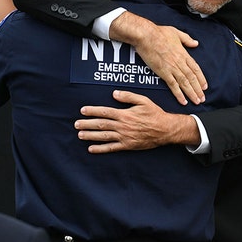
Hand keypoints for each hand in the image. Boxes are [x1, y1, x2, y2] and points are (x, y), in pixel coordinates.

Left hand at [75, 91, 195, 152]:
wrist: (165, 130)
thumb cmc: (154, 114)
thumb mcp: (143, 100)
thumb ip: (128, 96)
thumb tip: (114, 93)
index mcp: (124, 114)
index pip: (104, 112)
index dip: (92, 111)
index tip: (83, 110)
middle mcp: (122, 126)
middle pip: (101, 124)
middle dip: (87, 124)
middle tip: (76, 124)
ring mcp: (124, 137)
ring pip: (103, 136)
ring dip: (90, 135)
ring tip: (80, 134)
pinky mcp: (127, 145)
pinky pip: (111, 148)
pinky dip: (100, 148)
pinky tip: (91, 148)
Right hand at [111, 12, 206, 105]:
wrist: (147, 36)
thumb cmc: (159, 33)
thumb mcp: (176, 33)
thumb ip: (187, 39)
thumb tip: (195, 43)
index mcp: (184, 54)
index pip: (196, 69)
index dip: (201, 79)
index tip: (204, 86)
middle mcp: (180, 62)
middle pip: (192, 78)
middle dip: (198, 90)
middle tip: (202, 98)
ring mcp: (172, 68)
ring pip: (185, 83)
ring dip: (192, 93)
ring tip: (197, 101)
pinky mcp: (163, 72)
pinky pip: (173, 85)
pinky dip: (179, 94)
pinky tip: (183, 101)